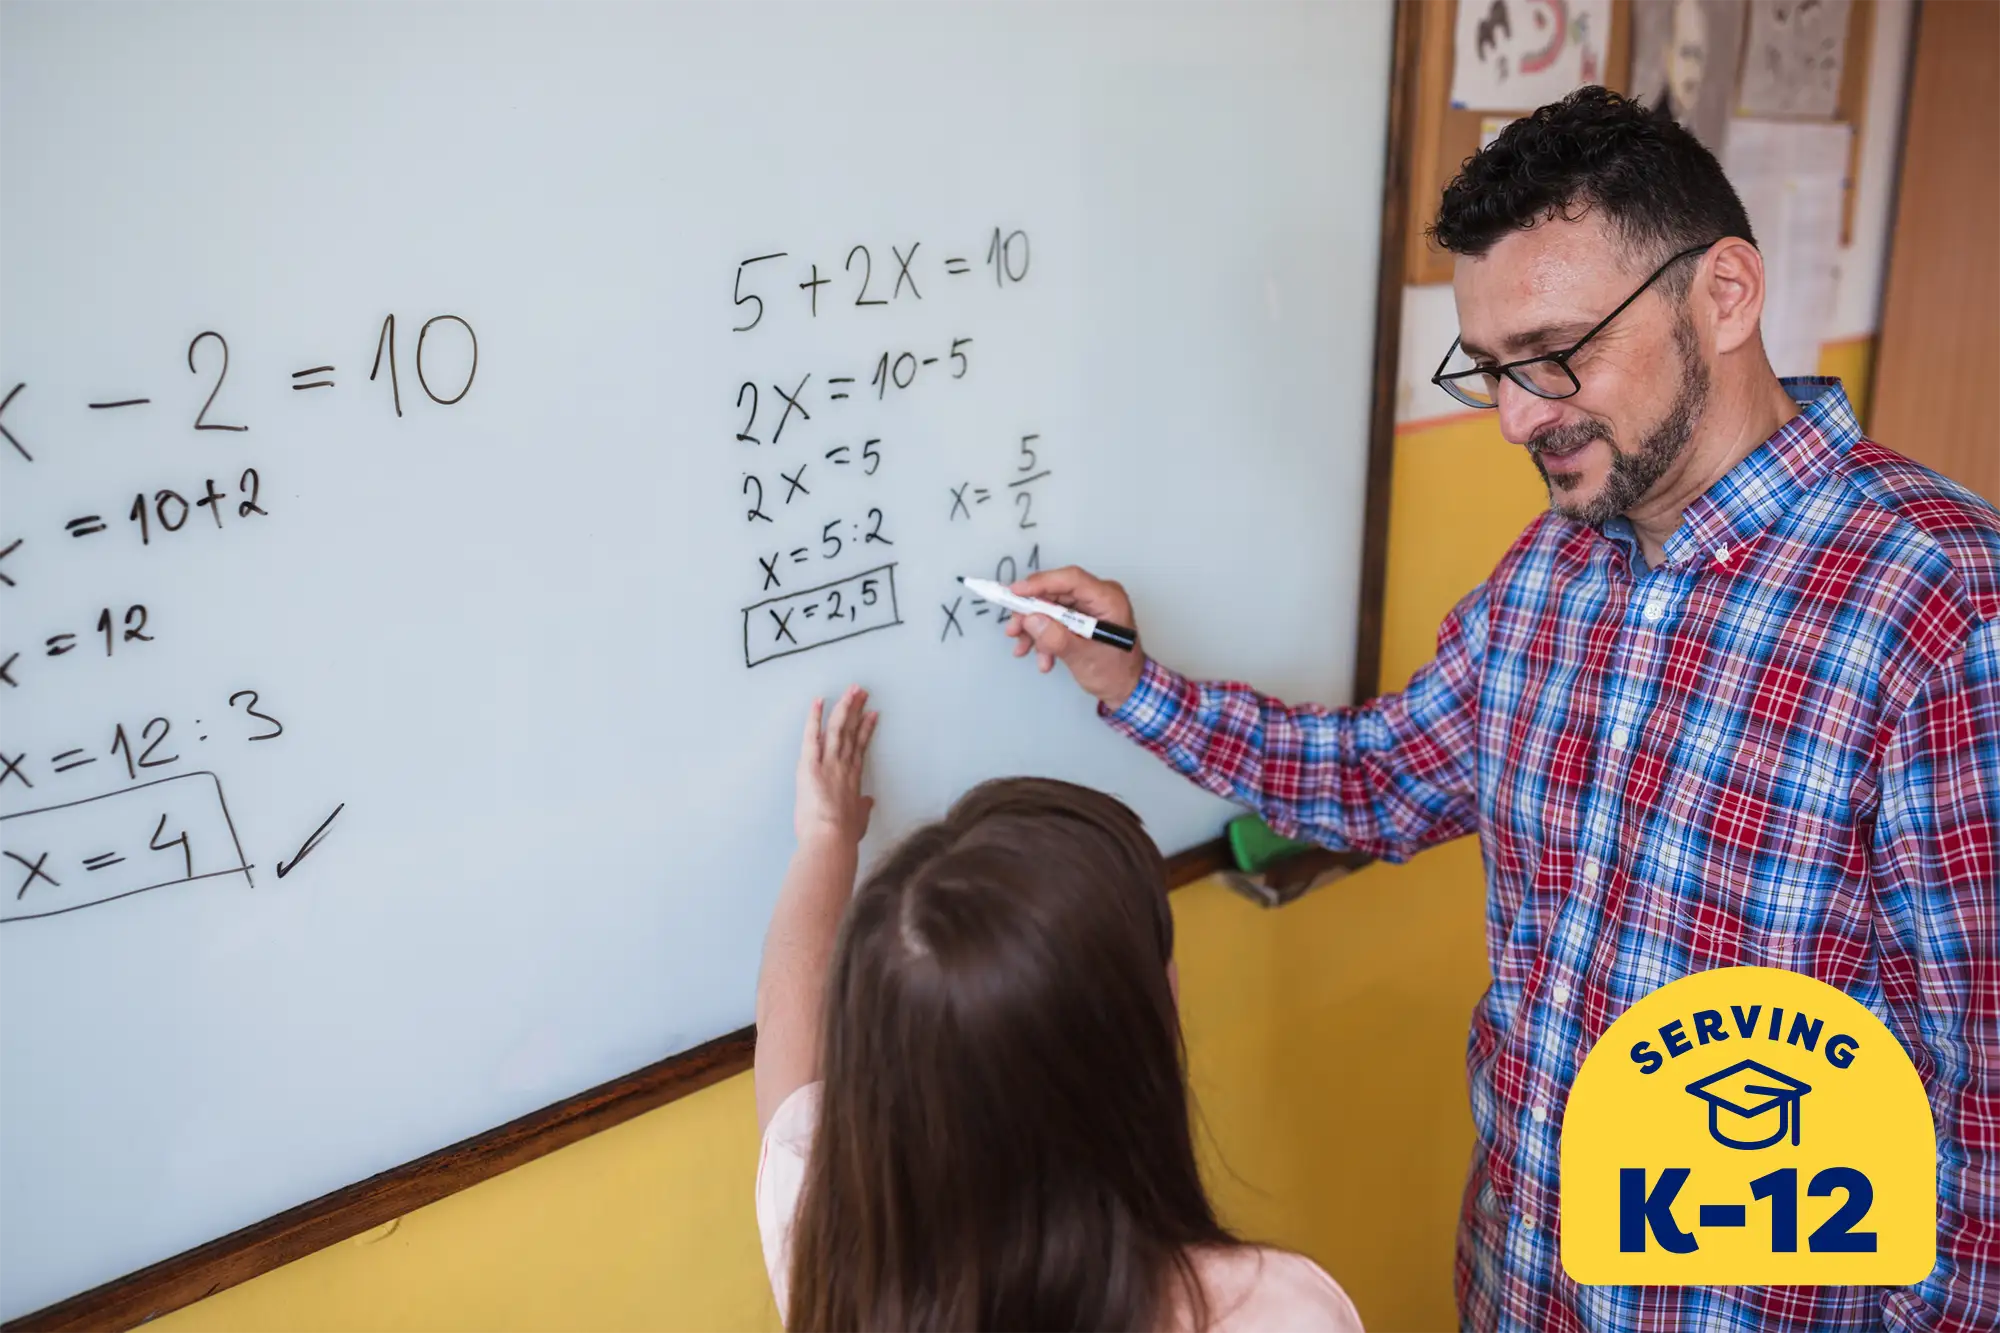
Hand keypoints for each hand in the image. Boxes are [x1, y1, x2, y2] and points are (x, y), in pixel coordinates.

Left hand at [795, 685, 877, 848]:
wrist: (830, 839)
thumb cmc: (843, 835)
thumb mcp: (858, 820)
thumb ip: (862, 808)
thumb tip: (867, 803)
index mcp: (853, 779)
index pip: (860, 747)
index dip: (865, 729)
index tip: (871, 715)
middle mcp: (843, 766)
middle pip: (850, 732)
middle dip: (856, 709)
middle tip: (861, 692)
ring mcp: (828, 763)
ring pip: (837, 728)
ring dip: (844, 707)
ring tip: (850, 690)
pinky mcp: (810, 765)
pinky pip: (812, 736)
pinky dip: (814, 718)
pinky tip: (818, 701)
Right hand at [1001, 566, 1146, 710]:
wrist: (1125, 688)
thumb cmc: (1117, 673)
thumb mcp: (1085, 659)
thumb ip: (1058, 639)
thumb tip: (1032, 620)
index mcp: (1109, 600)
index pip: (1071, 579)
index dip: (1041, 583)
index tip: (1016, 593)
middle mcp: (1099, 597)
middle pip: (1056, 592)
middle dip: (1031, 611)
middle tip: (1014, 629)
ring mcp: (1089, 606)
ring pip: (1050, 606)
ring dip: (1033, 628)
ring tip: (1024, 649)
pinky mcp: (1080, 617)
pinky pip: (1054, 618)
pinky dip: (1042, 635)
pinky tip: (1041, 656)